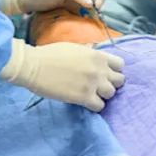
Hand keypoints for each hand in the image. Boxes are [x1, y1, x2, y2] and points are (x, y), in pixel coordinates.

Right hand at [0, 39, 125, 111]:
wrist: (35, 66)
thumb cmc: (51, 54)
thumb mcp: (76, 48)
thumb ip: (89, 54)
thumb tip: (94, 58)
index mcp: (97, 55)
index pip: (120, 64)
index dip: (114, 70)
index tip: (106, 73)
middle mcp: (99, 69)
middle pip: (119, 80)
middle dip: (111, 83)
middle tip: (100, 86)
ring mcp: (93, 84)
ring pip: (111, 94)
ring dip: (103, 95)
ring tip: (92, 95)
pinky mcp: (84, 97)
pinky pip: (100, 106)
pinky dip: (95, 106)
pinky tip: (86, 103)